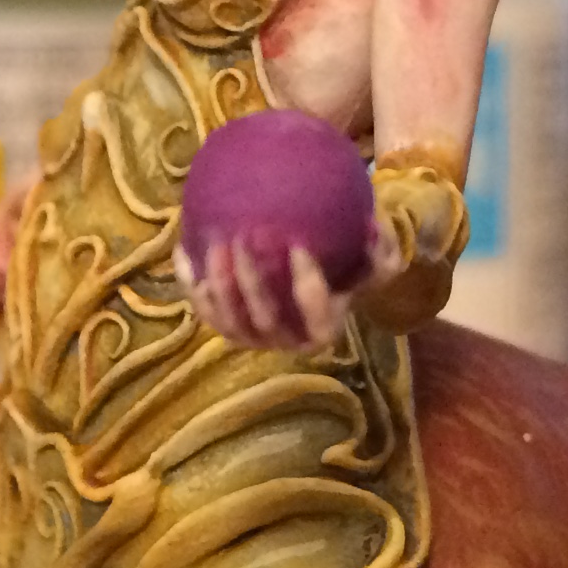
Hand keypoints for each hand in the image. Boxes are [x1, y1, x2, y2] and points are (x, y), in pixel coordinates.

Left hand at [175, 215, 400, 350]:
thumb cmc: (350, 270)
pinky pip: (203, 309)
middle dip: (250, 282)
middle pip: (263, 318)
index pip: (315, 313)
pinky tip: (185, 248)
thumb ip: (382, 246)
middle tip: (244, 239)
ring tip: (216, 242)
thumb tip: (371, 225)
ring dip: (218, 284)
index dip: (306, 284)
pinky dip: (190, 282)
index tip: (299, 246)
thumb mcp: (378, 259)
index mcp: (323, 330)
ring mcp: (251, 338)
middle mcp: (285, 342)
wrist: (318, 283)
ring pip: (228, 320)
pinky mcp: (224, 325)